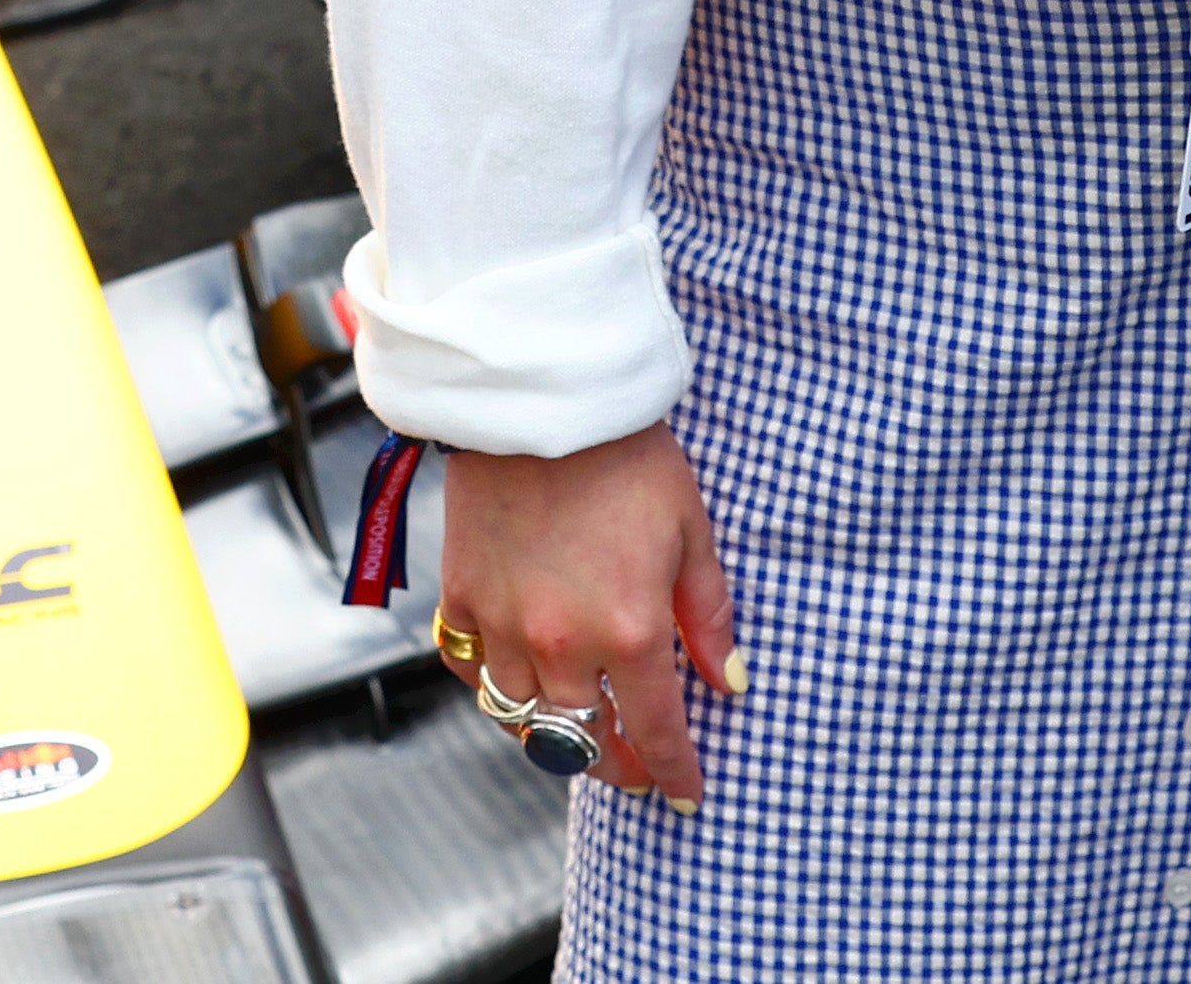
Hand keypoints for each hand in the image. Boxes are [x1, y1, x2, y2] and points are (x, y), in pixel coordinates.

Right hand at [433, 421, 743, 803]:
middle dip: (614, 765)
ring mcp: (503, 624)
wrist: (542, 397)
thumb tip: (729, 681)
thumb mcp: (690, 532)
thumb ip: (708, 617)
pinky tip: (515, 677)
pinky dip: (493, 683)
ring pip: (521, 718)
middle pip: (583, 743)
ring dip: (551, 734)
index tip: (685, 792)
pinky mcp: (461, 596)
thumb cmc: (628, 456)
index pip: (656, 732)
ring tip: (575, 730)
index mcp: (630, 632)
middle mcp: (562, 644)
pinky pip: (471, 668)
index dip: (675, 771)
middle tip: (633, 767)